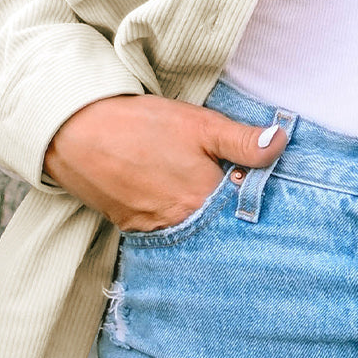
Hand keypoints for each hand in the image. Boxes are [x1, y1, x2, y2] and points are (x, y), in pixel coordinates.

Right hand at [43, 94, 288, 231]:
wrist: (75, 133)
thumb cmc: (141, 125)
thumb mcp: (201, 125)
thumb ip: (243, 141)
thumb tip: (283, 143)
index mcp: (205, 201)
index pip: (247, 212)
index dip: (257, 199)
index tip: (263, 190)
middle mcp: (182, 225)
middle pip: (221, 227)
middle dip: (234, 215)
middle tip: (238, 193)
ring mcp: (155, 230)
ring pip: (195, 231)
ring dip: (206, 219)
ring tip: (209, 197)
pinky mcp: (133, 227)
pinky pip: (167, 231)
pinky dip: (178, 220)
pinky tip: (179, 200)